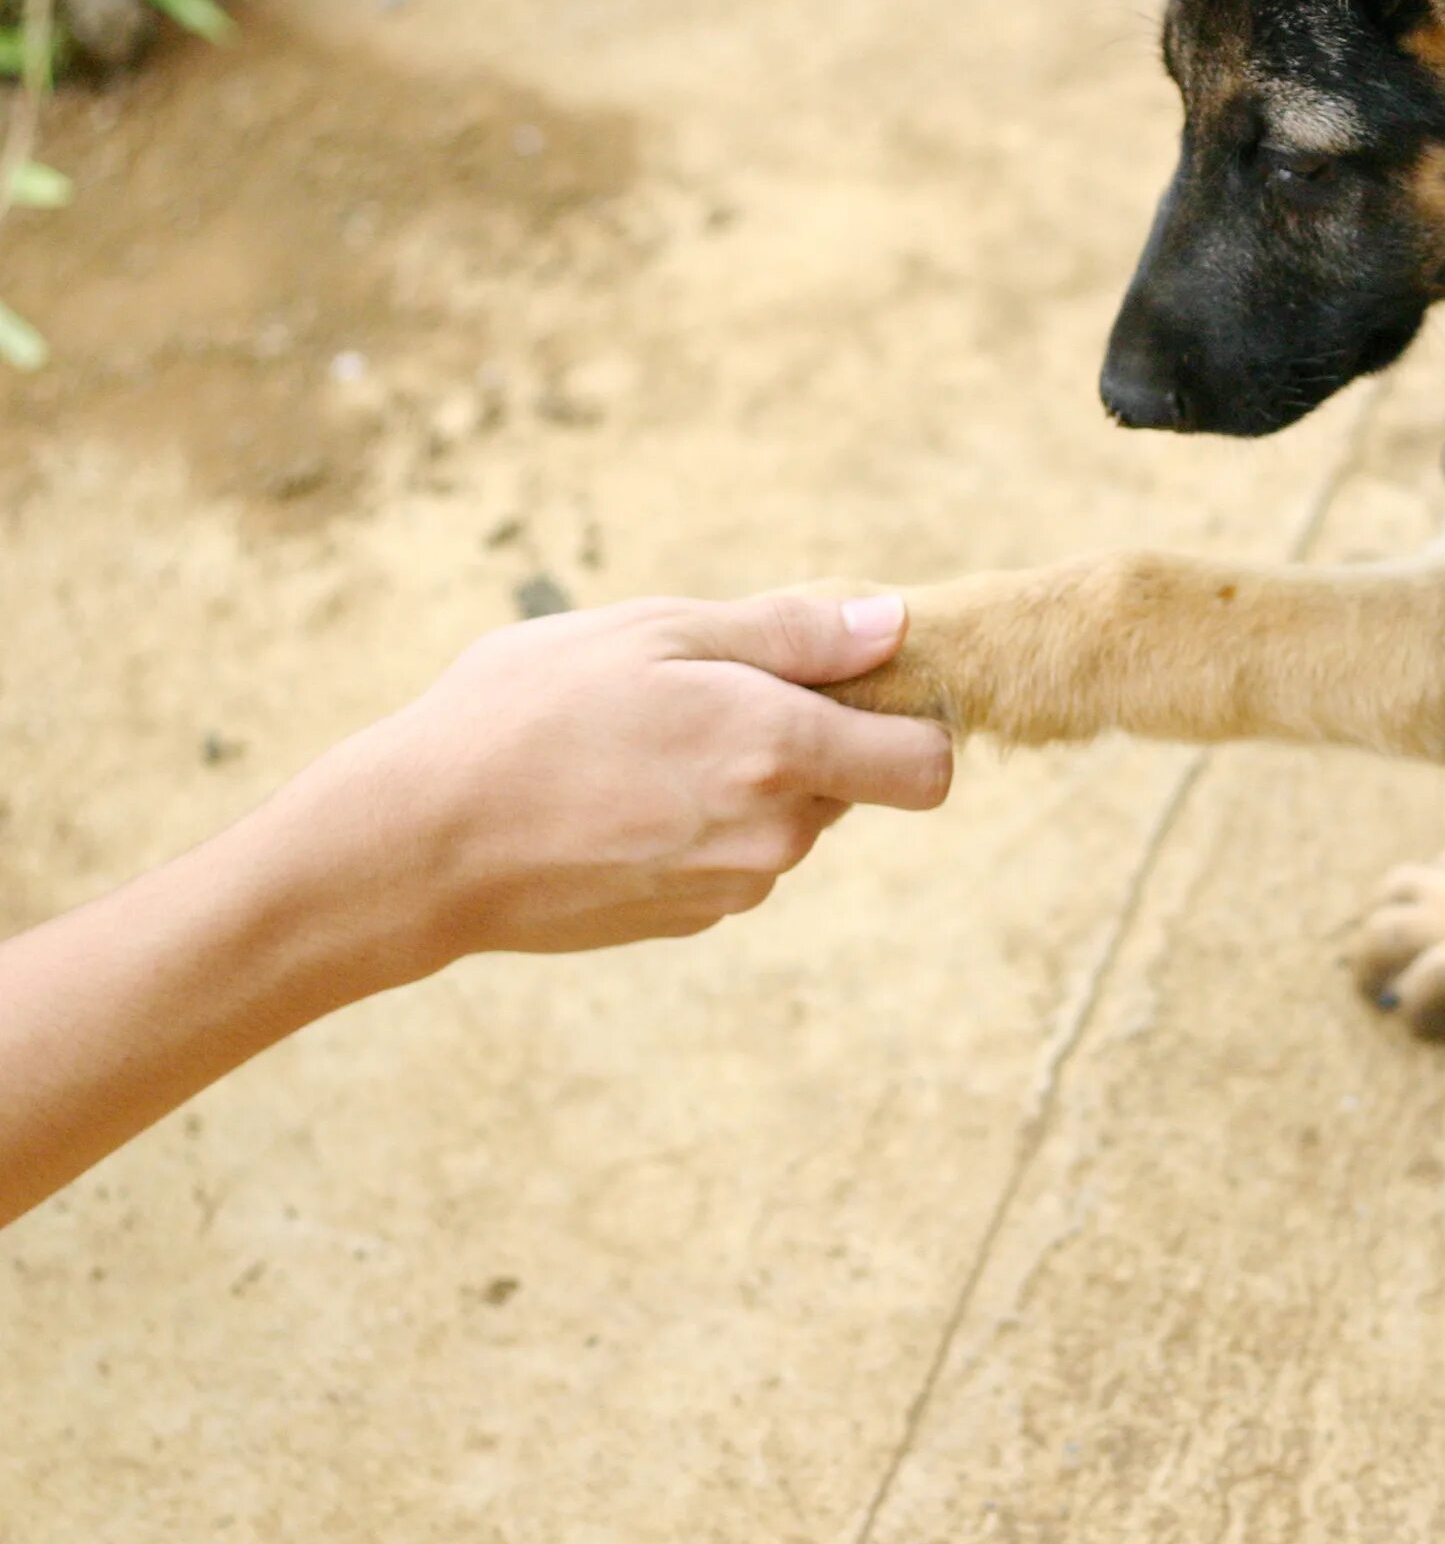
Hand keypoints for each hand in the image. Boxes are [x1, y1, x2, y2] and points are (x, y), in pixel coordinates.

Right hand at [293, 594, 954, 968]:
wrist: (416, 845)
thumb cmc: (525, 714)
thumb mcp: (655, 632)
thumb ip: (790, 633)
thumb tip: (892, 623)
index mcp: (781, 754)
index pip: (928, 768)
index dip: (908, 722)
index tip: (854, 686)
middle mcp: (775, 836)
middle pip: (850, 785)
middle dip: (806, 740)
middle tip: (705, 695)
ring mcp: (731, 888)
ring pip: (785, 822)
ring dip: (744, 781)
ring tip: (642, 743)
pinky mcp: (686, 920)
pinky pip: (729, 858)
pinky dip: (697, 825)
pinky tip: (616, 796)